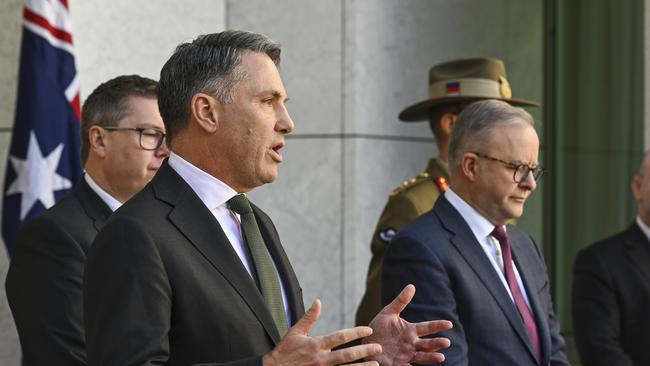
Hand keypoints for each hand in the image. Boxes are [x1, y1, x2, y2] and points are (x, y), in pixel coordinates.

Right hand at [264, 299, 381, 365]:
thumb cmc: (285, 351)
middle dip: (365, 351)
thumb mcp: (295, 332)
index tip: (368, 330)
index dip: (356, 332)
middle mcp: (321, 358)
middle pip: (348, 354)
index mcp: (316, 344)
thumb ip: (309, 317)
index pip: (341, 336)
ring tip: (376, 364)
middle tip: (378, 348)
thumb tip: (318, 301)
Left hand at [365, 284, 451, 365]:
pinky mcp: (398, 364)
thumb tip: (411, 285)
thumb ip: (400, 301)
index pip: (427, 327)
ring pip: (422, 356)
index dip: (438, 325)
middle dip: (437, 343)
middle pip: (427, 344)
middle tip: (446, 342)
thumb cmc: (379, 327)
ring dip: (431, 357)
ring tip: (441, 357)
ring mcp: (406, 355)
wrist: (366, 342)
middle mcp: (411, 343)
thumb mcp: (388, 312)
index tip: (449, 323)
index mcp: (411, 331)